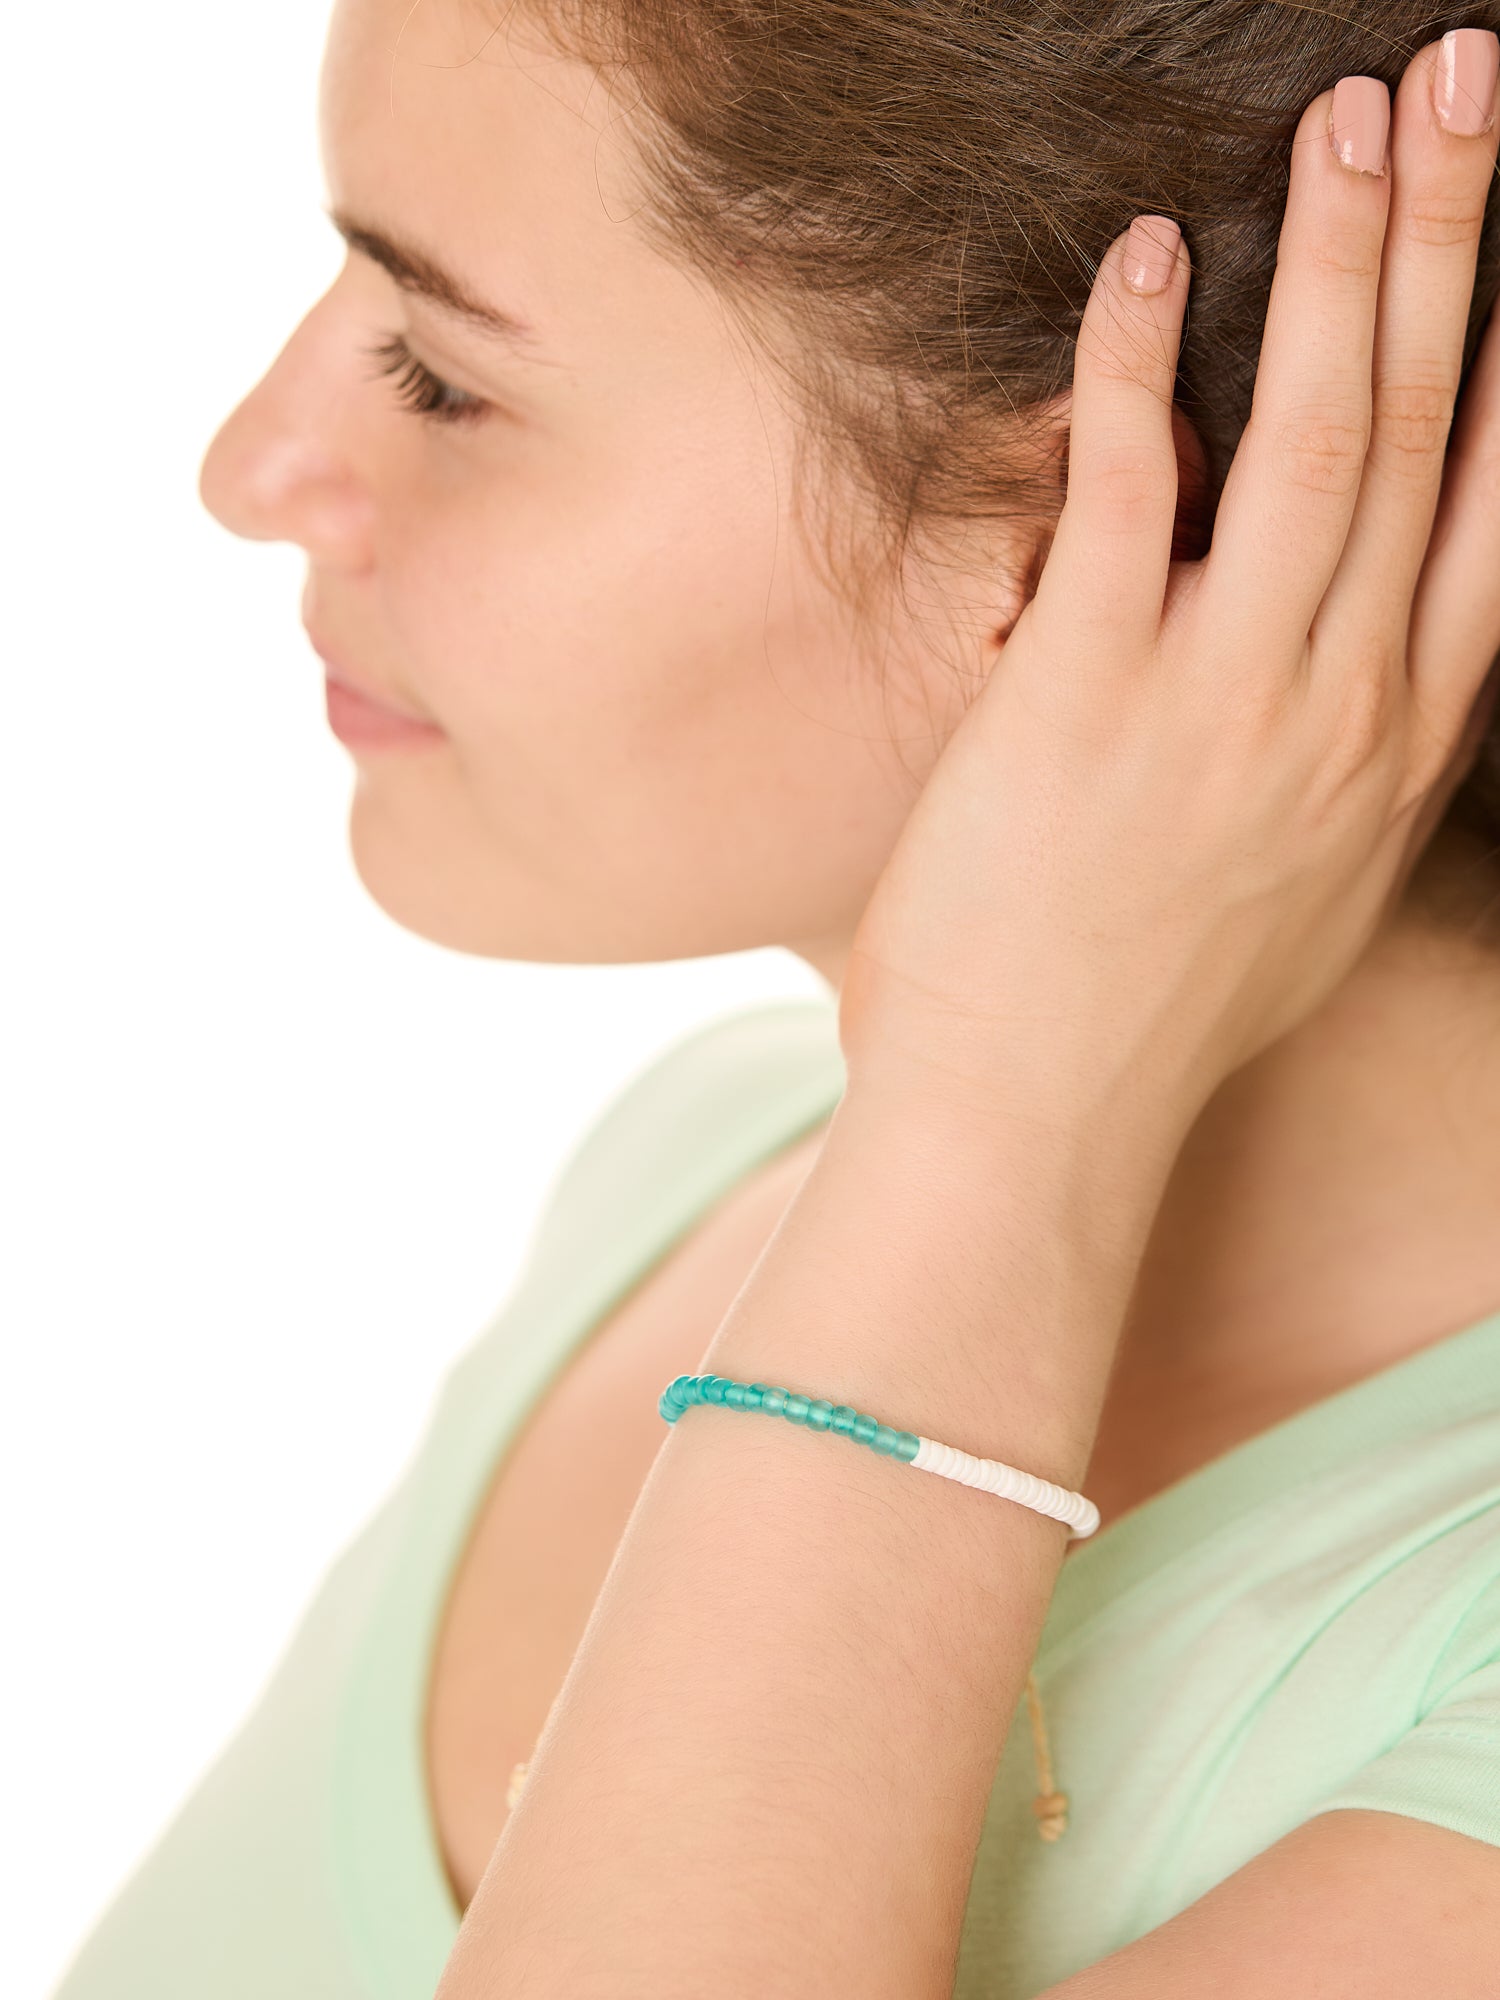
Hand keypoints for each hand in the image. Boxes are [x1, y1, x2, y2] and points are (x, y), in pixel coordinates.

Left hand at [840, 38, 1499, 1141]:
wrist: (1039, 1122)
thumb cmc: (1145, 1015)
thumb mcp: (1294, 893)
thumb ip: (1334, 771)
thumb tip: (1336, 688)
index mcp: (1394, 750)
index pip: (1498, 521)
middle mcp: (1344, 708)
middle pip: (1434, 435)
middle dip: (1460, 245)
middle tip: (1471, 88)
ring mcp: (1227, 699)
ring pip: (1323, 436)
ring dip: (1344, 261)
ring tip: (1358, 114)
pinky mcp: (1093, 693)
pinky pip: (1134, 490)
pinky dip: (1140, 367)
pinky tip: (1144, 258)